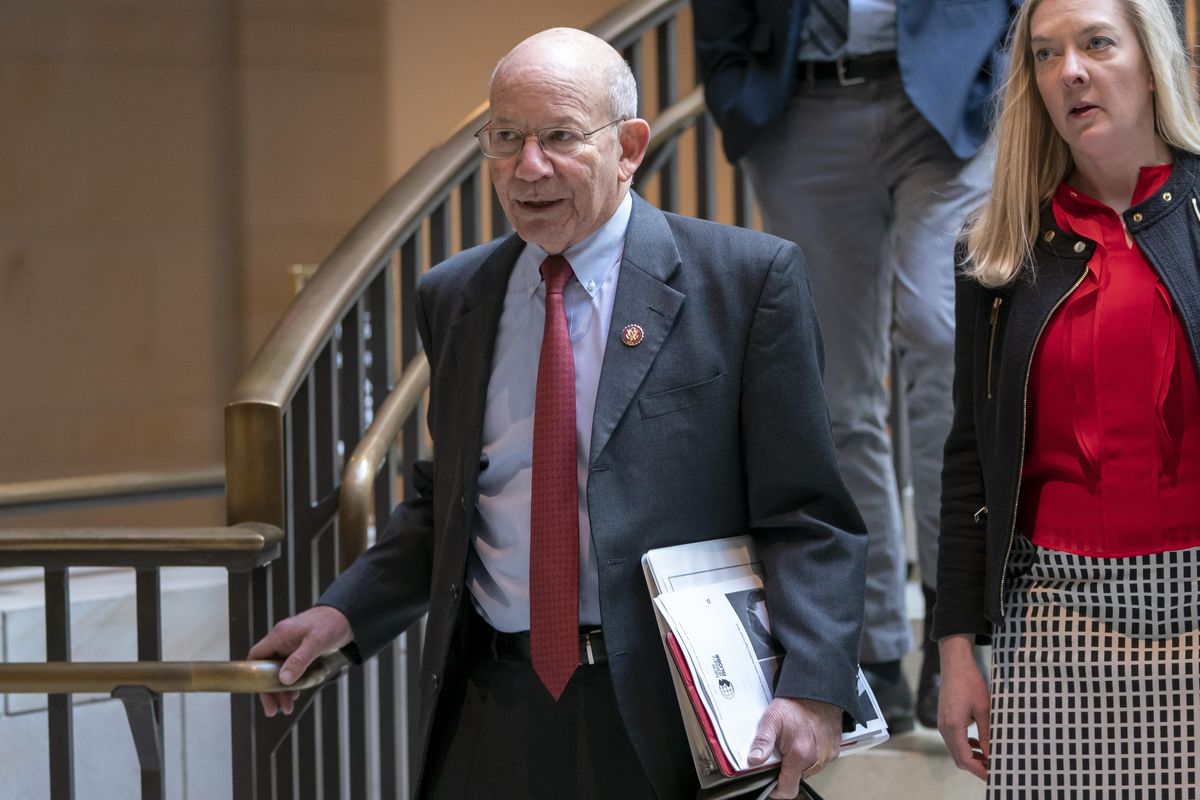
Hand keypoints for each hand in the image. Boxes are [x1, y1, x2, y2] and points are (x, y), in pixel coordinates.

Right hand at [247, 605, 352, 716]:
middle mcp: (282, 641)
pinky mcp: (301, 651)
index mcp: (280, 635)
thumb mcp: (316, 642)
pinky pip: (290, 670)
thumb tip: (283, 679)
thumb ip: (299, 660)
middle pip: (266, 669)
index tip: (257, 692)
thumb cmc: (331, 623)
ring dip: (281, 691)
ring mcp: (291, 647)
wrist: (348, 615)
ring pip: (279, 672)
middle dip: (269, 690)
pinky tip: (295, 695)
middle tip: (272, 711)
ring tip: (287, 708)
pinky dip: (291, 683)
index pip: (256, 656)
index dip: (253, 674)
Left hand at [748, 697, 841, 797]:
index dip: (776, 790)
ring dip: (799, 763)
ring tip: (794, 744)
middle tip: (781, 753)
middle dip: (787, 770)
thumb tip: (753, 760)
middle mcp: (817, 759)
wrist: (817, 690)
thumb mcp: (771, 719)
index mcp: (800, 755)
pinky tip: (805, 740)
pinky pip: (820, 762)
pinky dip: (811, 756)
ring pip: (809, 771)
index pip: (788, 789)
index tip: (770, 783)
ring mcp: (827, 756)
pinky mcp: (834, 750)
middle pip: (798, 779)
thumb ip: (762, 742)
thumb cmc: (794, 704)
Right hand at [937, 634, 989, 780]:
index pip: (965, 759)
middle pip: (959, 758)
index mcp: (952, 727)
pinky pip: (955, 741)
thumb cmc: (970, 683)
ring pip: (956, 751)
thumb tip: (994, 756)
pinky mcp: (945, 719)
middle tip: (996, 769)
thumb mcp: (984, 710)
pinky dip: (967, 747)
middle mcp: (944, 728)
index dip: (980, 770)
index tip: (996, 774)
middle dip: (977, 767)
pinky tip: (980, 743)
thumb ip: (988, 735)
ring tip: (991, 758)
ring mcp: (942, 724)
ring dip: (972, 757)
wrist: (955, 663)